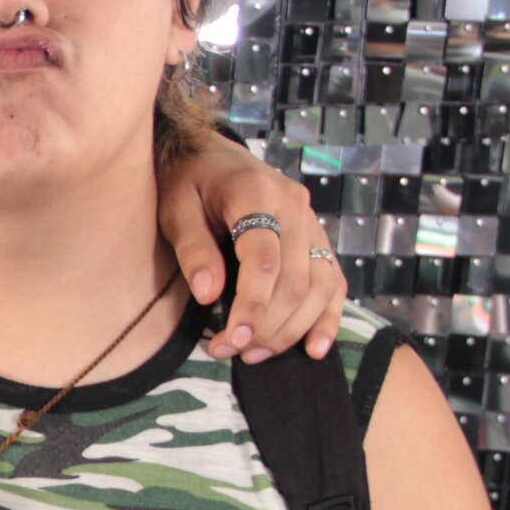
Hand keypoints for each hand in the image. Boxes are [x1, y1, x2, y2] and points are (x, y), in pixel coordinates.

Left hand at [155, 134, 347, 362]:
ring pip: (319, 285)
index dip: (252, 306)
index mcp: (256, 194)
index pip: (263, 260)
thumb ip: (194, 249)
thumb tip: (209, 295)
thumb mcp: (175, 210)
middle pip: (295, 280)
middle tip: (230, 351)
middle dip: (266, 326)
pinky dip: (328, 316)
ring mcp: (312, 220)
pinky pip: (333, 280)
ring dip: (292, 328)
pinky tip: (315, 348)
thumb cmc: (187, 183)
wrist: (212, 154)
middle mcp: (294, 206)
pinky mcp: (317, 236)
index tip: (232, 341)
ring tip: (255, 354)